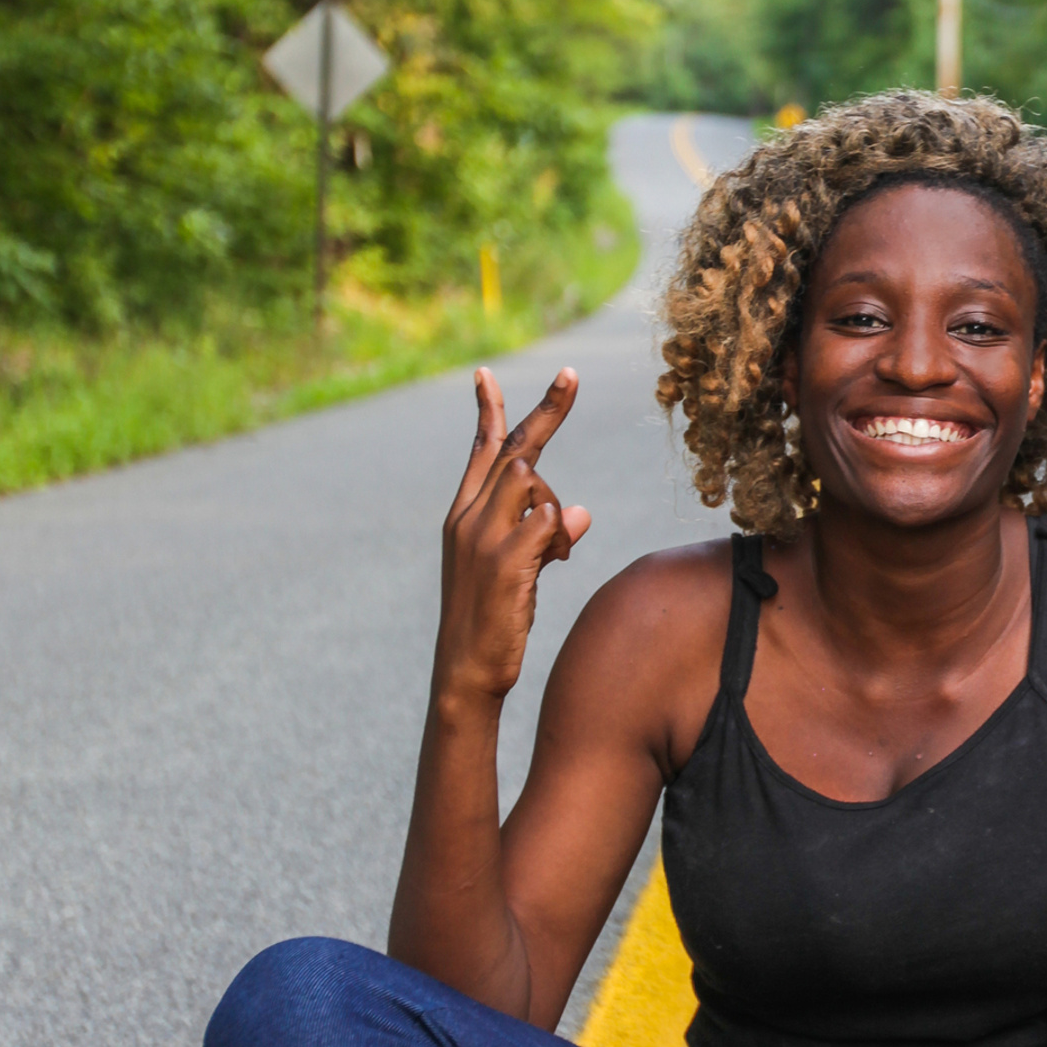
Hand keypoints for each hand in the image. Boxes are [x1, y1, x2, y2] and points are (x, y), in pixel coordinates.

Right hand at [435, 367, 591, 703]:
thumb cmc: (494, 621)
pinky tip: (554, 561)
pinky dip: (560, 536)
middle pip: (515, 450)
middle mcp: (469, 518)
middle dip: (547, 410)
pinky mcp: (505, 561)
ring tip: (552, 554)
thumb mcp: (518, 571)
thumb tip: (582, 515)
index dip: (489, 411)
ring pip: (532, 480)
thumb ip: (544, 536)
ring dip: (554, 506)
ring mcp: (483, 537)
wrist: (468, 672)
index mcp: (465, 516)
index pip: (480, 451)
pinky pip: (547, 521)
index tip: (485, 374)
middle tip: (572, 374)